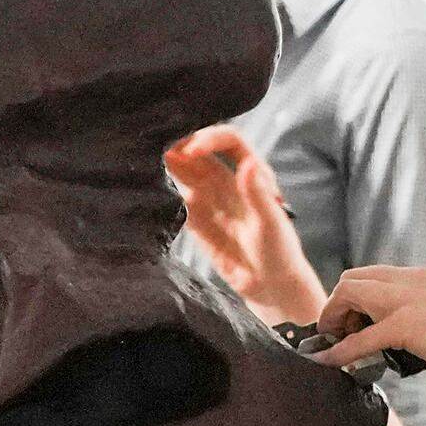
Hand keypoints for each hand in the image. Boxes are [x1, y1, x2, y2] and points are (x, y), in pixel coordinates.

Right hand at [167, 127, 326, 324]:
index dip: (208, 138)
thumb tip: (246, 165)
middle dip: (180, 145)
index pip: (229, 141)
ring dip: (168, 165)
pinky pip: (178, 198)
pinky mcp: (198, 220)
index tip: (190, 149)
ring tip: (145, 160)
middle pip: (200, 152)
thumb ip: (258, 194)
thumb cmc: (280, 253)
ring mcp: (212, 199)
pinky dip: (164, 190)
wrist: (271, 287)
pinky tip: (148, 186)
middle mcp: (230, 181)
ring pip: (185, 172)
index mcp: (253, 173)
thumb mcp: (271, 224)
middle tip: (154, 146)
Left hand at [316, 263, 425, 386]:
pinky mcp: (404, 326)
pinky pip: (359, 338)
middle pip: (355, 278)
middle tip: (340, 333)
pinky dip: (340, 351)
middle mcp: (415, 280)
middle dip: (340, 304)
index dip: (359, 298)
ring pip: (349, 293)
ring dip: (335, 319)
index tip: (357, 322)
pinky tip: (330, 362)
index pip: (378, 276)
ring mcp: (408, 300)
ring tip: (334, 344)